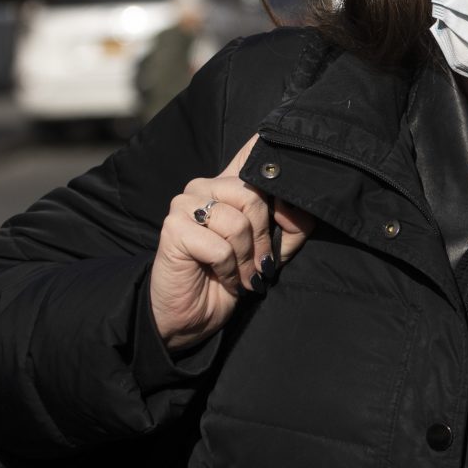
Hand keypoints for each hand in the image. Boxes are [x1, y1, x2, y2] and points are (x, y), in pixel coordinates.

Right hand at [149, 135, 315, 352]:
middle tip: (260, 264)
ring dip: (246, 259)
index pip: (252, 150)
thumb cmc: (233, 279)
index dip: (276, 166)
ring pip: (237, 223)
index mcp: (227, 185)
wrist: (194, 317)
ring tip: (242, 275)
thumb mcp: (273, 251)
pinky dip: (229, 270)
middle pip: (252, 195)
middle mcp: (204, 186)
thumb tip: (295, 209)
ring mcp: (184, 204)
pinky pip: (220, 247)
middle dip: (263, 238)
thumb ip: (291, 226)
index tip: (288, 195)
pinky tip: (223, 278)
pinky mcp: (173, 228)